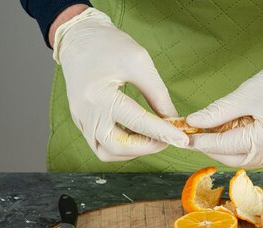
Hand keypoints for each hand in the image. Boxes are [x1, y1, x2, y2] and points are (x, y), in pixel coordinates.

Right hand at [53, 8, 187, 161]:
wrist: (79, 39)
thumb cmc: (110, 46)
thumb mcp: (139, 63)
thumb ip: (158, 94)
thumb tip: (173, 120)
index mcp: (100, 95)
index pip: (137, 122)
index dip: (163, 133)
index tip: (183, 140)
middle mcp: (86, 113)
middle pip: (118, 147)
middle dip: (146, 147)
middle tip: (166, 138)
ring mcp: (81, 120)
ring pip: (107, 152)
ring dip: (133, 151)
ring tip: (151, 137)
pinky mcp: (81, 123)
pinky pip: (101, 146)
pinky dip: (121, 147)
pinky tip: (136, 136)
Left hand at [186, 44, 262, 168]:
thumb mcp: (246, 94)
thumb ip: (217, 112)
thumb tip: (194, 121)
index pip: (224, 145)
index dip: (201, 141)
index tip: (184, 136)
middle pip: (234, 159)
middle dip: (213, 148)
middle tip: (197, 135)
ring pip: (247, 160)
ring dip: (229, 150)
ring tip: (216, 133)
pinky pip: (261, 157)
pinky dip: (246, 149)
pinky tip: (238, 135)